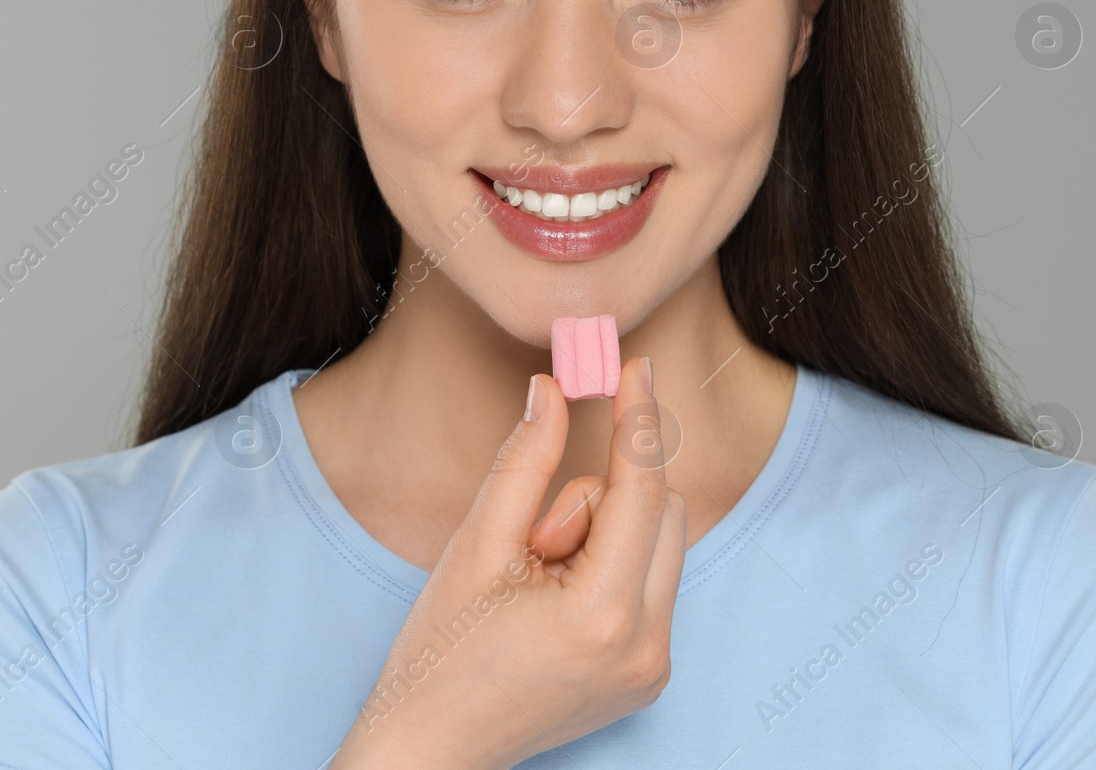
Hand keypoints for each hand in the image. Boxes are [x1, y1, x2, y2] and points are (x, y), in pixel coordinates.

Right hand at [330, 356, 686, 769]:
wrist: (432, 750)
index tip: (636, 365)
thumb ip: (523, 460)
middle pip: (663, 512)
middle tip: (535, 540)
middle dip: (601, 498)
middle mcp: (646, 646)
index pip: (640, 490)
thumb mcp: (475, 545)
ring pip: (662, 544)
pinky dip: (612, 566)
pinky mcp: (650, 675)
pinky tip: (555, 600)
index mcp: (601, 615)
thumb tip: (552, 390)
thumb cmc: (440, 652)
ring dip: (607, 534)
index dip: (639, 420)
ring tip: (539, 577)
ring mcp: (654, 667)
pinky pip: (653, 582)